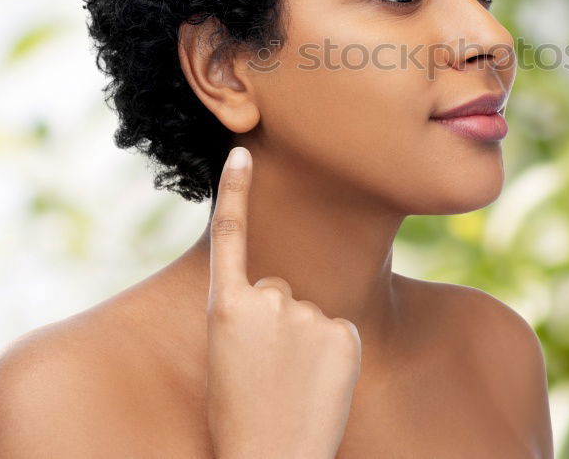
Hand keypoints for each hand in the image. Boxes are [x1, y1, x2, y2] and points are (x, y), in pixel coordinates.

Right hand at [205, 146, 361, 458]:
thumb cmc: (242, 417)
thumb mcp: (229, 357)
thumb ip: (252, 316)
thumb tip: (282, 297)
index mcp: (225, 309)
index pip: (230, 236)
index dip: (236, 192)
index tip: (242, 151)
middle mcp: (266, 301)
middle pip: (280, 291)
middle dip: (278, 324)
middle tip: (267, 373)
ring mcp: (307, 315)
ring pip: (311, 314)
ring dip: (305, 344)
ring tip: (290, 386)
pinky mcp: (343, 332)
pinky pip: (338, 331)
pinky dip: (332, 356)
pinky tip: (317, 386)